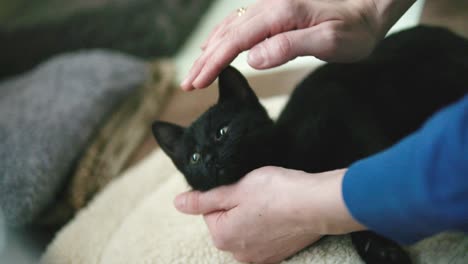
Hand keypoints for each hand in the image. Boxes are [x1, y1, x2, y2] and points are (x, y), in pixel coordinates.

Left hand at [174, 166, 365, 262]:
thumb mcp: (234, 189)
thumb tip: (178, 203)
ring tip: (271, 202)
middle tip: (258, 193)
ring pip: (247, 228)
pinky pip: (264, 236)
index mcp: (222, 236)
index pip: (210, 211)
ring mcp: (261, 257)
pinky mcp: (278, 255)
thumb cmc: (275, 192)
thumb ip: (203, 199)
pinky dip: (269, 224)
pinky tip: (280, 213)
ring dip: (255, 215)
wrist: (316, 204)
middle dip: (239, 205)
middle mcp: (238, 253)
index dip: (226, 194)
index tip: (243, 186)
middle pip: (228, 221)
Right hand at [180, 0, 414, 89]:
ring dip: (209, 50)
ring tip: (195, 70)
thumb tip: (253, 57)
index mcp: (280, 14)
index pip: (235, 41)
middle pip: (226, 35)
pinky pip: (241, 23)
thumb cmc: (356, 27)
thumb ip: (290, 47)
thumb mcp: (330, 41)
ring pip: (230, 28)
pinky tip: (215, 45)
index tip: (197, 83)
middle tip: (188, 84)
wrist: (371, 5)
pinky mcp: (276, 12)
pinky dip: (222, 37)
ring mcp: (271, 7)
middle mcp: (270, 6)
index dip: (212, 63)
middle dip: (204, 61)